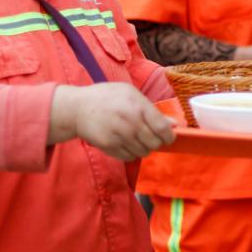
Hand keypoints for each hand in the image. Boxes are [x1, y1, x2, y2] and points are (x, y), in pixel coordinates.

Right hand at [49, 83, 175, 161]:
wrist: (77, 108)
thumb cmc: (107, 97)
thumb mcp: (131, 94)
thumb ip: (152, 110)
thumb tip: (174, 124)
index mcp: (138, 107)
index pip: (162, 129)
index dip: (169, 136)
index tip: (168, 137)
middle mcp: (130, 123)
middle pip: (155, 143)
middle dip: (156, 142)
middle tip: (149, 136)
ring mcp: (119, 136)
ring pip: (143, 152)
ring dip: (143, 147)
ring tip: (134, 137)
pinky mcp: (109, 147)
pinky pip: (129, 157)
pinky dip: (130, 152)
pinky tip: (124, 141)